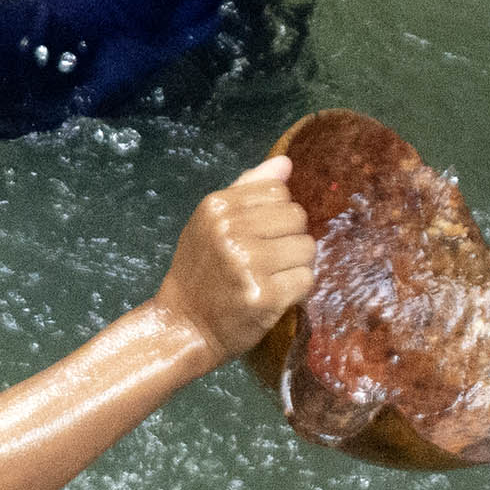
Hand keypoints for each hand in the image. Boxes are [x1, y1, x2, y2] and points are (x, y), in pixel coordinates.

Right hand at [152, 157, 314, 364]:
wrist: (183, 326)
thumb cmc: (199, 272)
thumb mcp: (211, 223)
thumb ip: (247, 189)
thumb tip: (286, 162)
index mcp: (217, 206)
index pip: (278, 191)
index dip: (275, 214)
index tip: (258, 235)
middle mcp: (231, 230)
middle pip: (297, 217)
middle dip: (288, 238)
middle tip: (266, 260)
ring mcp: (248, 263)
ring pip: (307, 248)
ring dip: (296, 265)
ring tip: (271, 277)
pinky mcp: (265, 296)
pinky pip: (307, 279)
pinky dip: (296, 290)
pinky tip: (274, 296)